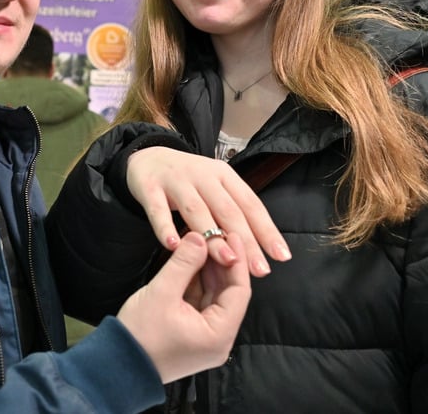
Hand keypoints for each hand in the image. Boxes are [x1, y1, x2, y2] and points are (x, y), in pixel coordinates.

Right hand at [117, 231, 250, 383]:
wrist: (117, 366)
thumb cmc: (139, 336)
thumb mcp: (162, 292)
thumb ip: (183, 263)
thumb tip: (200, 238)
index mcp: (218, 335)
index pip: (239, 291)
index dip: (236, 260)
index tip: (230, 236)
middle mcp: (218, 340)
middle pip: (228, 293)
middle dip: (220, 263)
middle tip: (215, 235)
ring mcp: (205, 339)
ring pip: (214, 297)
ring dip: (207, 271)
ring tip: (201, 244)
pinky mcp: (192, 335)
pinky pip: (201, 304)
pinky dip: (196, 283)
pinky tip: (190, 262)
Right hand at [127, 146, 290, 275]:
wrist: (146, 157)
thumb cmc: (187, 181)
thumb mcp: (213, 189)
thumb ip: (230, 214)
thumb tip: (256, 251)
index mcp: (224, 176)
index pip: (250, 204)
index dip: (267, 230)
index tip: (282, 256)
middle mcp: (203, 175)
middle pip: (228, 210)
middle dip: (246, 240)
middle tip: (259, 270)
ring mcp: (176, 181)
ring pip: (196, 210)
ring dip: (212, 236)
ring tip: (226, 260)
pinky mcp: (150, 188)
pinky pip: (157, 210)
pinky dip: (164, 227)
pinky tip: (172, 245)